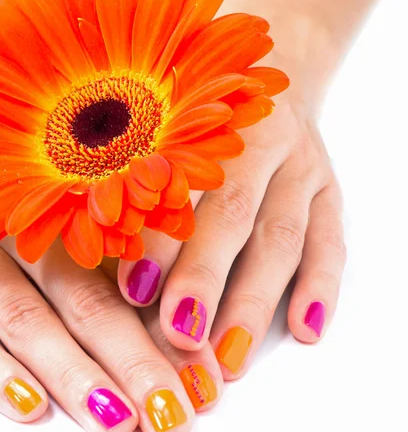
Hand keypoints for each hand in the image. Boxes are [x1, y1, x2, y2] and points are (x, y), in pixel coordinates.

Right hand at [0, 10, 224, 431]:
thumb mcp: (40, 180)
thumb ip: (91, 227)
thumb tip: (161, 295)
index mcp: (59, 206)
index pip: (126, 277)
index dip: (167, 328)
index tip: (207, 375)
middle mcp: (18, 229)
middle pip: (86, 303)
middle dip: (135, 361)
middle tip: (176, 413)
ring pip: (28, 318)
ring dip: (74, 372)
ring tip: (118, 419)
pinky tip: (27, 403)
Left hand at [113, 96, 345, 377]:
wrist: (273, 75)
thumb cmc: (198, 115)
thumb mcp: (167, 127)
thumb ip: (138, 181)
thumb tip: (101, 256)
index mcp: (208, 123)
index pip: (179, 186)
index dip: (157, 239)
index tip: (133, 291)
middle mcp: (261, 142)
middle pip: (232, 215)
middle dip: (205, 278)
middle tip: (180, 334)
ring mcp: (301, 167)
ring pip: (281, 237)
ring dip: (255, 299)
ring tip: (231, 356)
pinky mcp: (329, 191)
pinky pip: (330, 241)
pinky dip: (320, 287)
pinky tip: (305, 329)